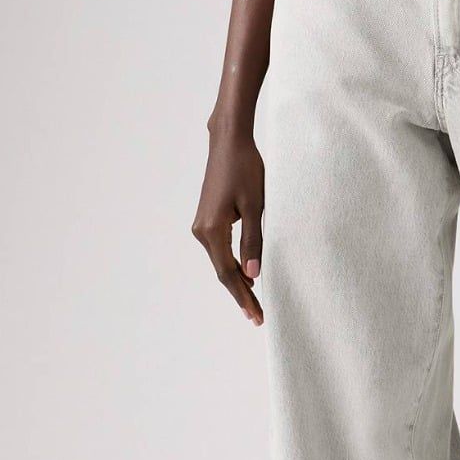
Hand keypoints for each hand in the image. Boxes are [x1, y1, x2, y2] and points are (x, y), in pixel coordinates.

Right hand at [192, 124, 265, 323]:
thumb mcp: (256, 205)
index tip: (257, 315)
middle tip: (257, 316)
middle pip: (223, 272)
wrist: (228, 142)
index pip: (229, 273)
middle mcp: (201, 231)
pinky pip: (219, 250)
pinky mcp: (207, 219)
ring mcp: (201, 226)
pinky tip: (245, 275)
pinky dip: (232, 265)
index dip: (243, 296)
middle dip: (241, 294)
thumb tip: (253, 275)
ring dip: (237, 281)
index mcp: (212, 230)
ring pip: (220, 262)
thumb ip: (254, 240)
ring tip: (253, 302)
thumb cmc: (245, 168)